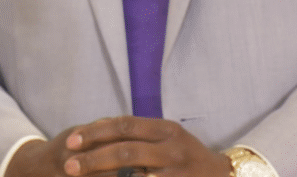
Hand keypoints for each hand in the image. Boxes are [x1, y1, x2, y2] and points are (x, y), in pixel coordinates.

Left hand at [7, 117, 230, 176]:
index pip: (124, 125)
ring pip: (134, 174)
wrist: (226, 176)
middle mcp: (173, 148)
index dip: (95, 132)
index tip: (71, 141)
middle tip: (69, 166)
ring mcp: (178, 172)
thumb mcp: (166, 138)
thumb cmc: (185, 156)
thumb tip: (94, 132)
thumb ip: (136, 135)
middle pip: (126, 150)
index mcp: (166, 129)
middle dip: (94, 158)